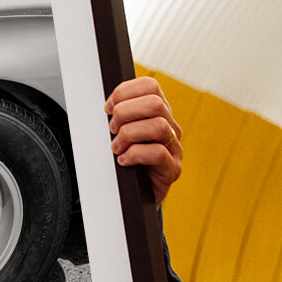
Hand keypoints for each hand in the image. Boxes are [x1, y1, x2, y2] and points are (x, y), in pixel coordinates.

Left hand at [105, 76, 182, 204]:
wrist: (134, 196)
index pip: (149, 86)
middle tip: (112, 129)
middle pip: (154, 103)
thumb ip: (118, 116)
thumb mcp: (120, 133)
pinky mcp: (173, 169)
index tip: (108, 108)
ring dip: (129, 135)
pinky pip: (158, 153)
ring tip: (117, 147)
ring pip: (158, 126)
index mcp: (158, 113)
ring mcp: (174, 148)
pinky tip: (124, 161)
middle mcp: (170, 127)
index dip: (125, 92)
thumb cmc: (125, 161)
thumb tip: (106, 106)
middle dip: (125, 113)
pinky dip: (134, 155)